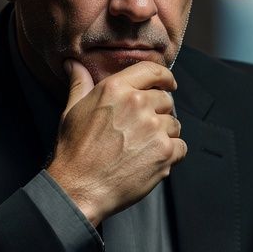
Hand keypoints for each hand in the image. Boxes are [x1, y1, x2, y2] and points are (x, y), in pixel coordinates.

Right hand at [47, 59, 185, 224]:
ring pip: (174, 124)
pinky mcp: (165, 152)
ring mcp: (154, 128)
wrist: (80, 188)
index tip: (168, 84)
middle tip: (143, 130)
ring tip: (142, 148)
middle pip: (166, 100)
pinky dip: (171, 154)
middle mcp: (138, 104)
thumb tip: (73, 64)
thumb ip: (79, 84)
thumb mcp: (71, 111)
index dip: (165, 77)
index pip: (153, 70)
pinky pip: (181, 146)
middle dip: (159, 112)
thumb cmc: (74, 151)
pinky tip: (151, 160)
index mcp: (116, 89)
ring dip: (165, 135)